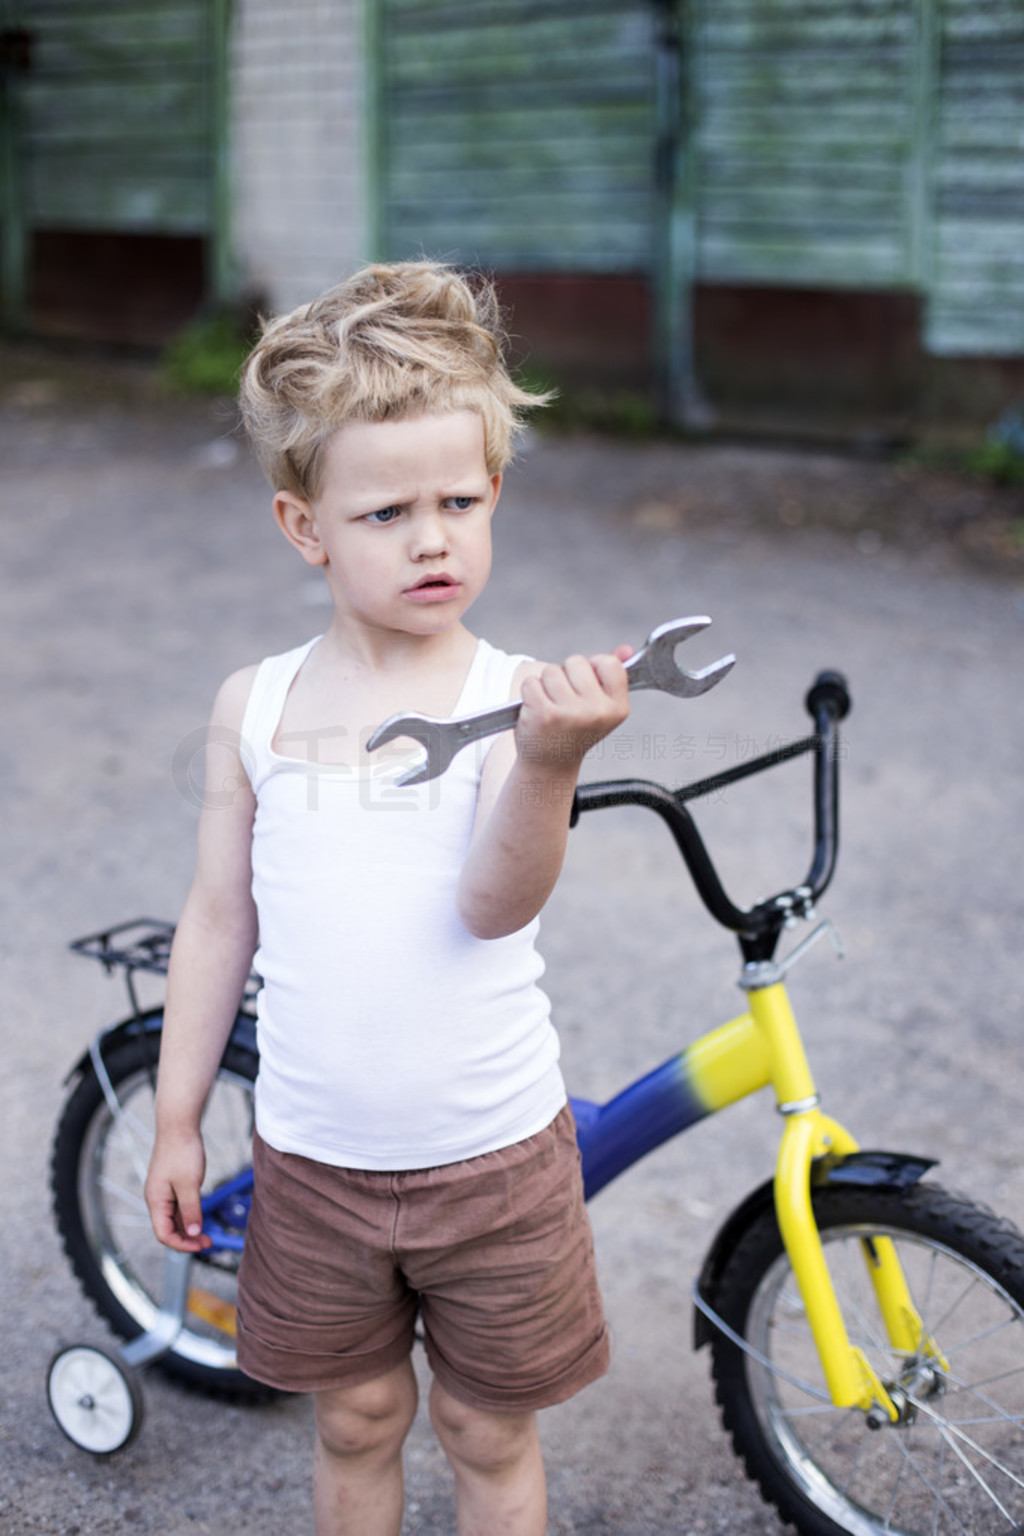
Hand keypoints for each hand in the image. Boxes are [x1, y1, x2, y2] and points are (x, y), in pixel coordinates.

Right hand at [145, 1129, 211, 1252]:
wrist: (178, 1125)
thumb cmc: (182, 1152)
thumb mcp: (189, 1184)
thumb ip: (191, 1210)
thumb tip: (193, 1233)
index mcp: (155, 1201)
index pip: (164, 1234)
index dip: (182, 1244)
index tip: (201, 1246)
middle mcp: (156, 1199)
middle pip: (168, 1229)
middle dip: (187, 1239)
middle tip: (209, 1242)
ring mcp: (164, 1192)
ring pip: (174, 1219)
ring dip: (189, 1229)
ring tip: (208, 1235)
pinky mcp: (172, 1185)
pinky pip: (178, 1208)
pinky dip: (189, 1216)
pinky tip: (202, 1218)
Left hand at [515, 645, 632, 772]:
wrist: (551, 764)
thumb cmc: (575, 729)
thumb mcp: (600, 706)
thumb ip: (612, 676)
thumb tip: (626, 649)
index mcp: (618, 708)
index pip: (610, 663)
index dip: (594, 667)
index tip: (587, 684)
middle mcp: (598, 712)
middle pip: (576, 661)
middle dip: (566, 674)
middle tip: (565, 699)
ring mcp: (571, 713)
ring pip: (551, 670)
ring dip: (546, 683)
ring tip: (551, 705)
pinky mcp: (544, 714)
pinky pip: (531, 682)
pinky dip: (529, 692)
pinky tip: (536, 710)